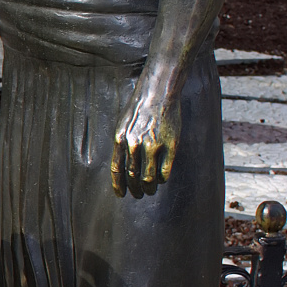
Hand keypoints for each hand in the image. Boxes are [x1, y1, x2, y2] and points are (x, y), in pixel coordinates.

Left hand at [111, 78, 180, 196]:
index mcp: (120, 139)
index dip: (119, 186)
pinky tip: (161, 179)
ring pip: (149, 178)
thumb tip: (123, 167)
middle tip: (139, 195)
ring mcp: (153, 146)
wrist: (158, 92)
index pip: (117, 170)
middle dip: (135, 190)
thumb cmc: (140, 107)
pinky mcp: (170, 146)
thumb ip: (122, 144)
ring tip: (150, 190)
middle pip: (132, 177)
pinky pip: (164, 172)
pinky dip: (162, 179)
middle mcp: (134, 144)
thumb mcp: (123, 124)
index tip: (121, 195)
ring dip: (149, 188)